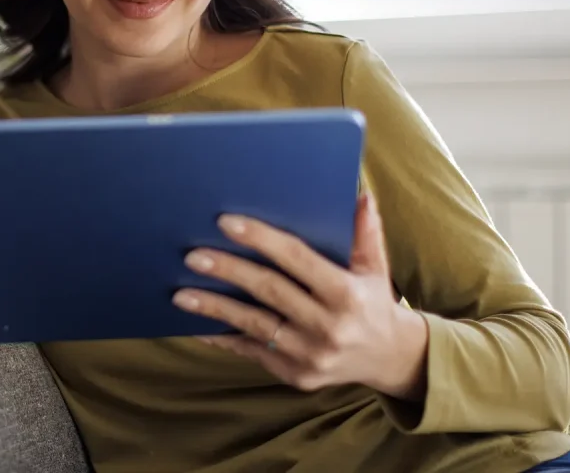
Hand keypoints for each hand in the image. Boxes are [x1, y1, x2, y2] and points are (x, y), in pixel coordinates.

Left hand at [172, 193, 429, 399]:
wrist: (388, 359)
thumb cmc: (373, 301)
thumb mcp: (376, 267)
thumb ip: (366, 232)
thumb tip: (359, 193)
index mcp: (347, 293)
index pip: (297, 259)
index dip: (260, 239)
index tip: (226, 222)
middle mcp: (329, 326)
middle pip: (269, 291)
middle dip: (228, 271)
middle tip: (192, 256)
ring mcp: (310, 355)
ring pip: (254, 325)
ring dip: (214, 308)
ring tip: (180, 295)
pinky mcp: (296, 375)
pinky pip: (252, 351)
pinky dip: (223, 338)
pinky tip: (198, 326)